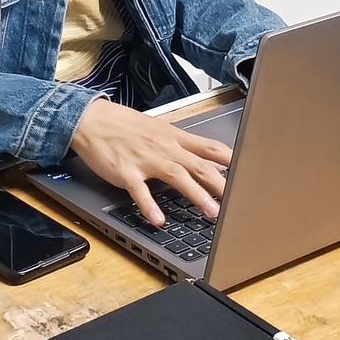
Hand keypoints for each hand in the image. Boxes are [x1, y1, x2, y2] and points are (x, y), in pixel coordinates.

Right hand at [68, 99, 230, 225]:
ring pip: (178, 176)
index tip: (249, 172)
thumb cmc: (122, 125)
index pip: (210, 148)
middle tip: (239, 202)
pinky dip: (150, 206)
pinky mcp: (127, 171)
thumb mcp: (157, 129)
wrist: (90, 119)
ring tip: (212, 213)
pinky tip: (158, 220)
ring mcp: (146, 160)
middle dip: (222, 184)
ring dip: (197, 195)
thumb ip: (180, 144)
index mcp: (174, 137)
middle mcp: (165, 148)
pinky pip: (140, 190)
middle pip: (200, 165)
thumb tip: (202, 157)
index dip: (232, 160)